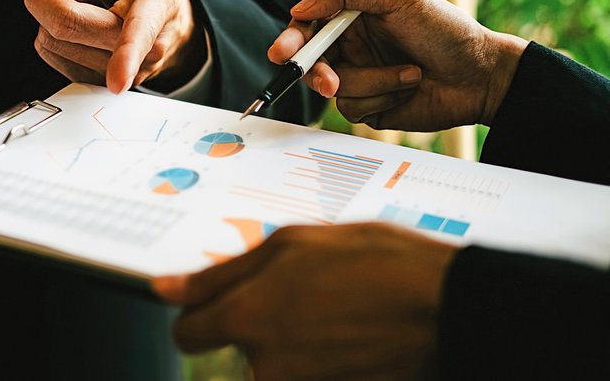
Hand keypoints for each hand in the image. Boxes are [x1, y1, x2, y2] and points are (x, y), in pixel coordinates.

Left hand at [25, 0, 204, 93]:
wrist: (163, 8)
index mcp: (156, 1)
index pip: (138, 32)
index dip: (126, 57)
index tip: (118, 81)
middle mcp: (147, 45)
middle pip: (70, 27)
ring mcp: (127, 71)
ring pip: (54, 43)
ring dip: (52, 16)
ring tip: (83, 5)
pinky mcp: (102, 82)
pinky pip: (52, 56)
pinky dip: (54, 34)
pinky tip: (81, 25)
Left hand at [154, 223, 456, 380]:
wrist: (445, 306)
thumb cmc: (375, 263)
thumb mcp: (291, 244)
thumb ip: (220, 274)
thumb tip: (165, 290)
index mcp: (246, 317)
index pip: (187, 333)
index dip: (202, 314)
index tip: (219, 303)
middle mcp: (264, 363)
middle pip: (235, 349)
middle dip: (254, 326)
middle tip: (299, 297)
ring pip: (273, 363)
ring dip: (291, 340)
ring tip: (332, 309)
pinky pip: (307, 372)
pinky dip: (320, 355)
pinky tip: (346, 331)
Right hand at [268, 0, 528, 130]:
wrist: (482, 75)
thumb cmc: (445, 29)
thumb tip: (301, 7)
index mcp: (350, 17)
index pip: (307, 26)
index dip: (291, 39)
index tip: (283, 53)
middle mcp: (349, 47)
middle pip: (310, 62)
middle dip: (317, 73)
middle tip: (329, 82)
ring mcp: (358, 78)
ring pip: (335, 89)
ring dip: (374, 81)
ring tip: (411, 72)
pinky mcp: (369, 106)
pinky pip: (354, 108)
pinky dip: (383, 96)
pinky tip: (409, 87)